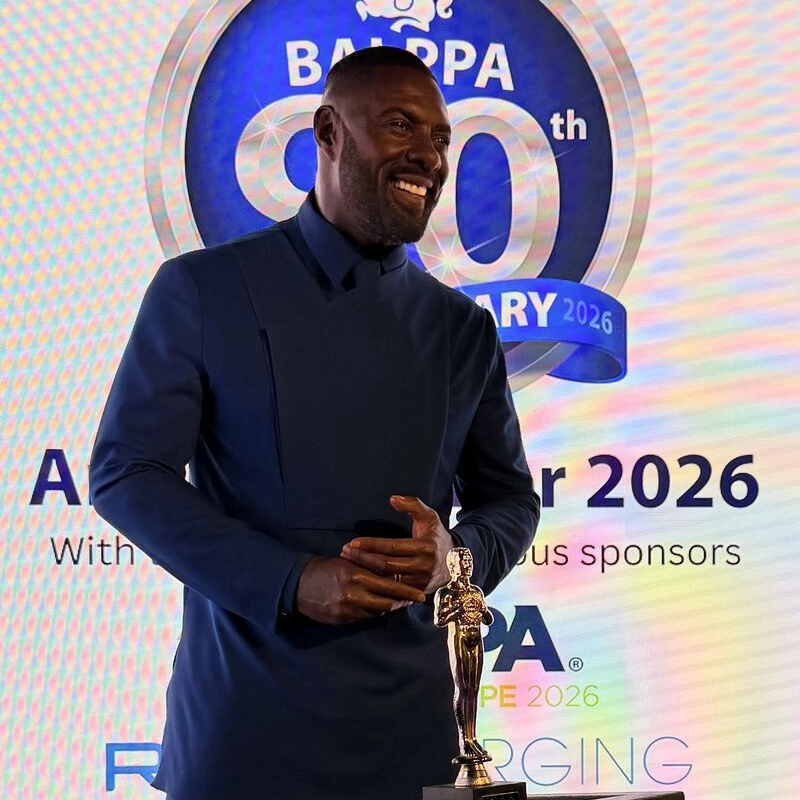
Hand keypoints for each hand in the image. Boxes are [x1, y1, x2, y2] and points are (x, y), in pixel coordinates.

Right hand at [295, 555, 425, 624]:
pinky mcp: (341, 620)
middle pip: (386, 602)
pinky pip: (364, 619)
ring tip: (398, 604)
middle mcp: (353, 594)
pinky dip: (373, 613)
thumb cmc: (324, 568)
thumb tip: (389, 574)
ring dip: (389, 608)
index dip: (406, 591)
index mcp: (356, 575)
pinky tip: (378, 608)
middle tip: (414, 601)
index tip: (420, 594)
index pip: (388, 585)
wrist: (297, 583)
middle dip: (402, 602)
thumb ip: (367, 568)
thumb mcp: (346, 562)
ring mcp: (347, 609)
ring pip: (377, 612)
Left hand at [340, 495, 454, 594]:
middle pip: (386, 565)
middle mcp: (422, 566)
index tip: (352, 543)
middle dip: (363, 559)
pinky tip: (361, 577)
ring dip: (365, 572)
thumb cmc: (436, 536)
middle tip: (345, 553)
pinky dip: (375, 584)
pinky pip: (391, 591)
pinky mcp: (415, 593)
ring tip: (348, 564)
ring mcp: (419, 583)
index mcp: (424, 547)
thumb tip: (392, 499)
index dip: (370, 545)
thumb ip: (412, 505)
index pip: (392, 547)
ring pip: (386, 580)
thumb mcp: (429, 516)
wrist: (455, 563)